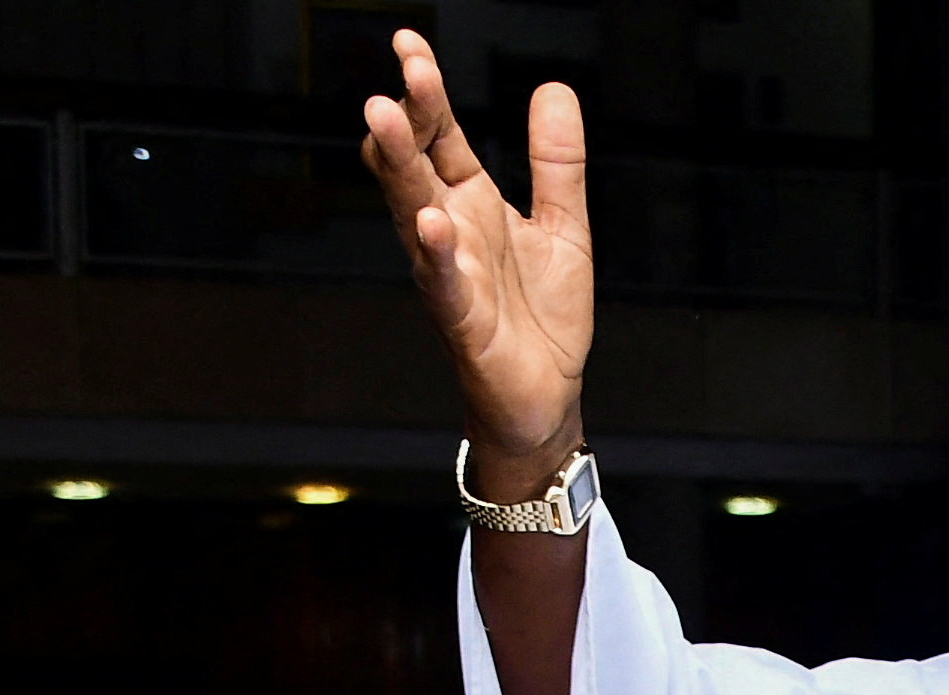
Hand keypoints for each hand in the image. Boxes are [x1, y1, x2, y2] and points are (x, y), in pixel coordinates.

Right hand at [360, 43, 593, 475]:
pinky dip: (438, 253)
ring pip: (414, 212)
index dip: (427, 91)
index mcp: (470, 203)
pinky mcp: (464, 322)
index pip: (440, 135)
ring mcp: (450, 274)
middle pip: (417, 163)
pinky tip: (432, 222)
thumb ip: (556, 162)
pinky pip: (445, 282)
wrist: (547, 396)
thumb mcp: (564, 226)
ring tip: (384, 119)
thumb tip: (553, 88)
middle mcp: (449, 232)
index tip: (409, 44)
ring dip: (400, 167)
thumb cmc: (542, 316)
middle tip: (399, 76)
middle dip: (405, 118)